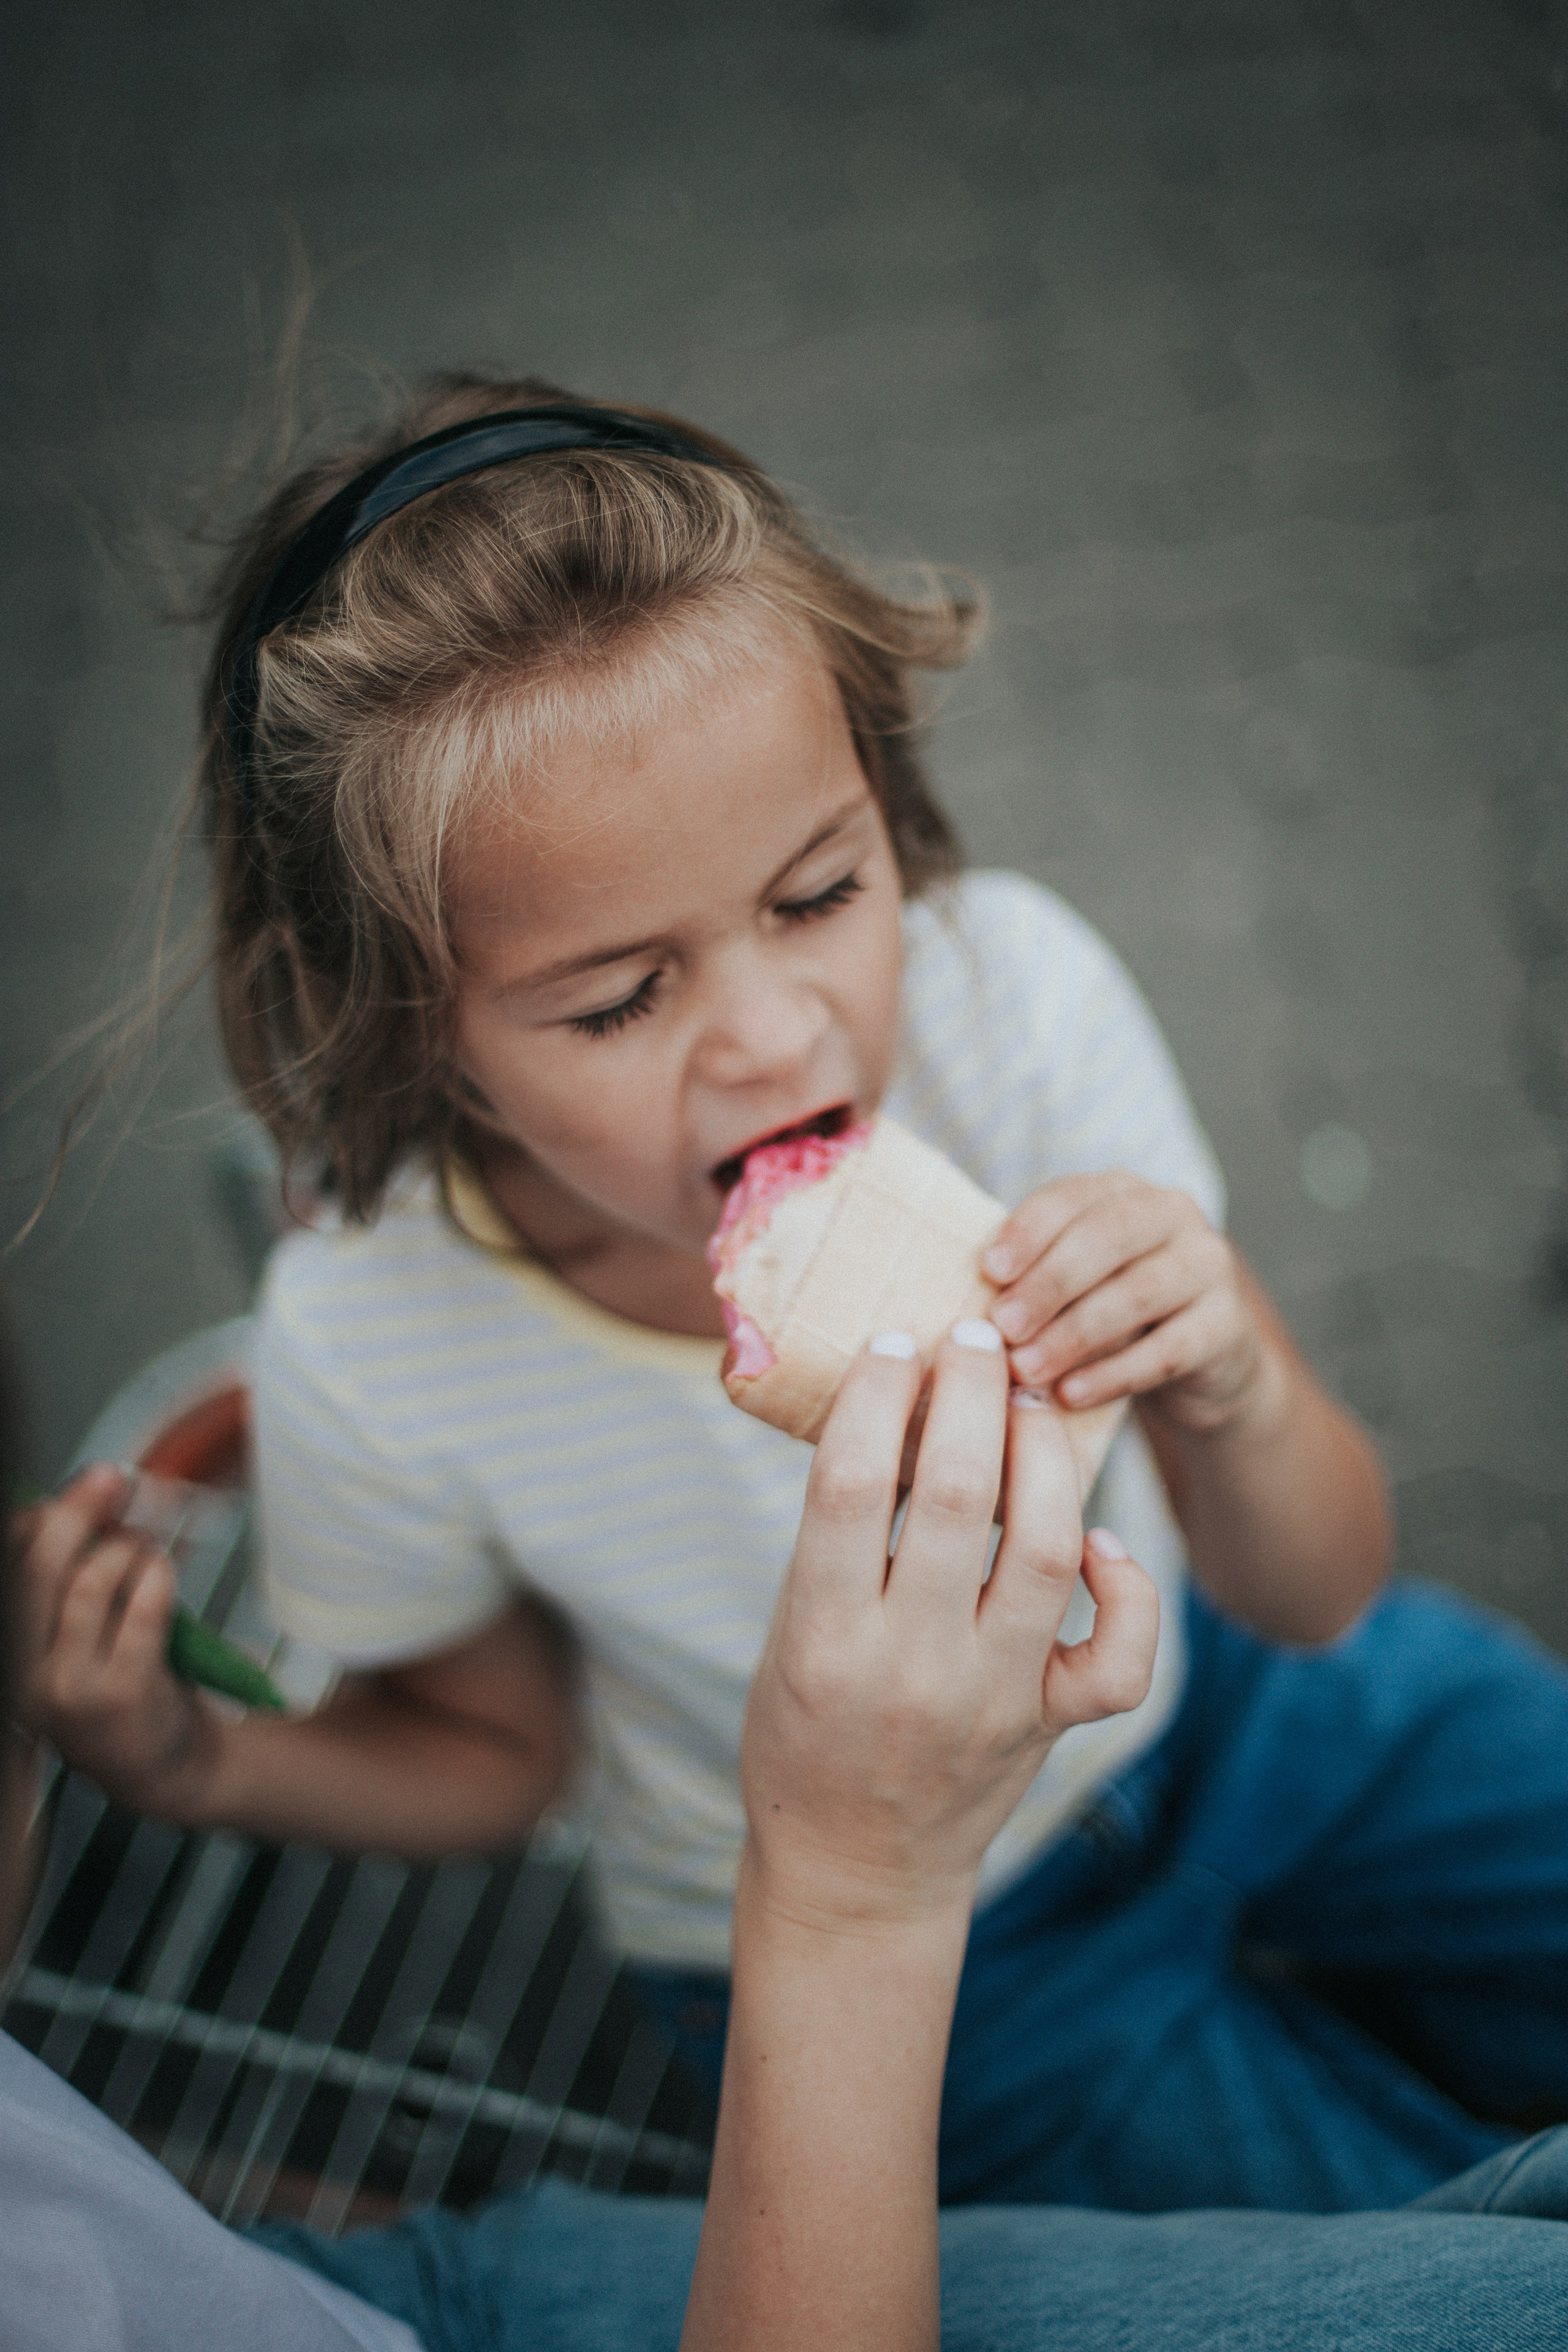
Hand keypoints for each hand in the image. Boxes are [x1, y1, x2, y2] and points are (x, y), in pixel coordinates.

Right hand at [14, 1465, 217, 1810]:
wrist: (165, 1768)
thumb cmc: (123, 1687)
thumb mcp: (77, 1638)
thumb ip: (65, 1581)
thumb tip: (55, 1508)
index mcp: (12, 1656)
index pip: (8, 1573)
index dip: (30, 1523)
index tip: (64, 1491)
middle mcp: (26, 1676)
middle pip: (40, 1570)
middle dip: (77, 1512)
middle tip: (110, 1480)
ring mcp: (70, 1689)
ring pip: (91, 1584)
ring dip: (128, 1549)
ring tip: (146, 1551)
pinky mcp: (121, 1693)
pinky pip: (141, 1609)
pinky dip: (157, 1576)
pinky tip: (162, 1573)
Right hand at [740, 1324, 1159, 1933]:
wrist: (854, 1874)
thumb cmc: (804, 1737)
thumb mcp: (791, 1637)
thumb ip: (835, 1545)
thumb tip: (888, 1413)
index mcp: (824, 1639)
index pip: (847, 1484)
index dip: (873, 1394)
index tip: (892, 1339)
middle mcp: (913, 1665)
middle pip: (954, 1497)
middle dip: (969, 1394)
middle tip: (976, 1335)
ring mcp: (992, 1698)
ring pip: (1045, 1551)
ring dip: (1044, 1459)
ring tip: (1030, 1403)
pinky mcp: (1049, 1725)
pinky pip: (1119, 1655)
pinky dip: (1125, 1585)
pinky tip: (1094, 1538)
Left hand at [983, 1171, 1265, 1432]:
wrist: (1198, 1361)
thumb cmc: (1111, 1314)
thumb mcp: (1074, 1284)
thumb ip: (1033, 1276)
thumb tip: (970, 1305)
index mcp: (1123, 1191)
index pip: (1072, 1196)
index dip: (1029, 1230)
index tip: (989, 1270)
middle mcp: (1173, 1214)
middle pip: (1107, 1237)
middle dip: (1048, 1283)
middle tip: (1002, 1326)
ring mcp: (1208, 1266)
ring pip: (1139, 1293)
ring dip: (1073, 1334)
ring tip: (1026, 1369)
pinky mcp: (1228, 1326)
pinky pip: (1167, 1350)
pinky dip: (1113, 1374)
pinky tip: (1070, 1395)